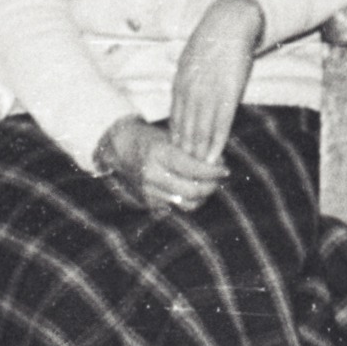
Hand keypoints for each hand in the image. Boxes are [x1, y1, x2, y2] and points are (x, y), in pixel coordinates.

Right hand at [97, 116, 227, 217]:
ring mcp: (148, 191)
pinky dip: (188, 200)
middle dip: (211, 186)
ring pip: (186, 203)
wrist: (121, 149)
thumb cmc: (150, 138)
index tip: (225, 169)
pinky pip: (176, 208)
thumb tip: (219, 163)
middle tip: (219, 178)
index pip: (192, 168)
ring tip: (208, 184)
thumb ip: (192, 150)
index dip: (212, 171)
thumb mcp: (170, 137)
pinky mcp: (148, 203)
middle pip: (191, 190)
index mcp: (157, 153)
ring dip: (203, 197)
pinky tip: (193, 189)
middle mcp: (151, 175)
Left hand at [166, 0, 263, 165]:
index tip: (176, 157)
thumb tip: (184, 98)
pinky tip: (214, 157)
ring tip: (199, 173)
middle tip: (185, 173)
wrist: (229, 22)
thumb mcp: (189, 60)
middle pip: (184, 131)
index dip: (176, 141)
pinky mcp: (227, 95)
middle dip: (184, 153)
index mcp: (179, 84)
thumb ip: (186, 81)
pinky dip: (216, 143)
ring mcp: (207, 95)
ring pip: (200, 132)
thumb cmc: (212, 39)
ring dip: (199, 154)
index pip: (175, 120)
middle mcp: (189, 93)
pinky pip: (220, 125)